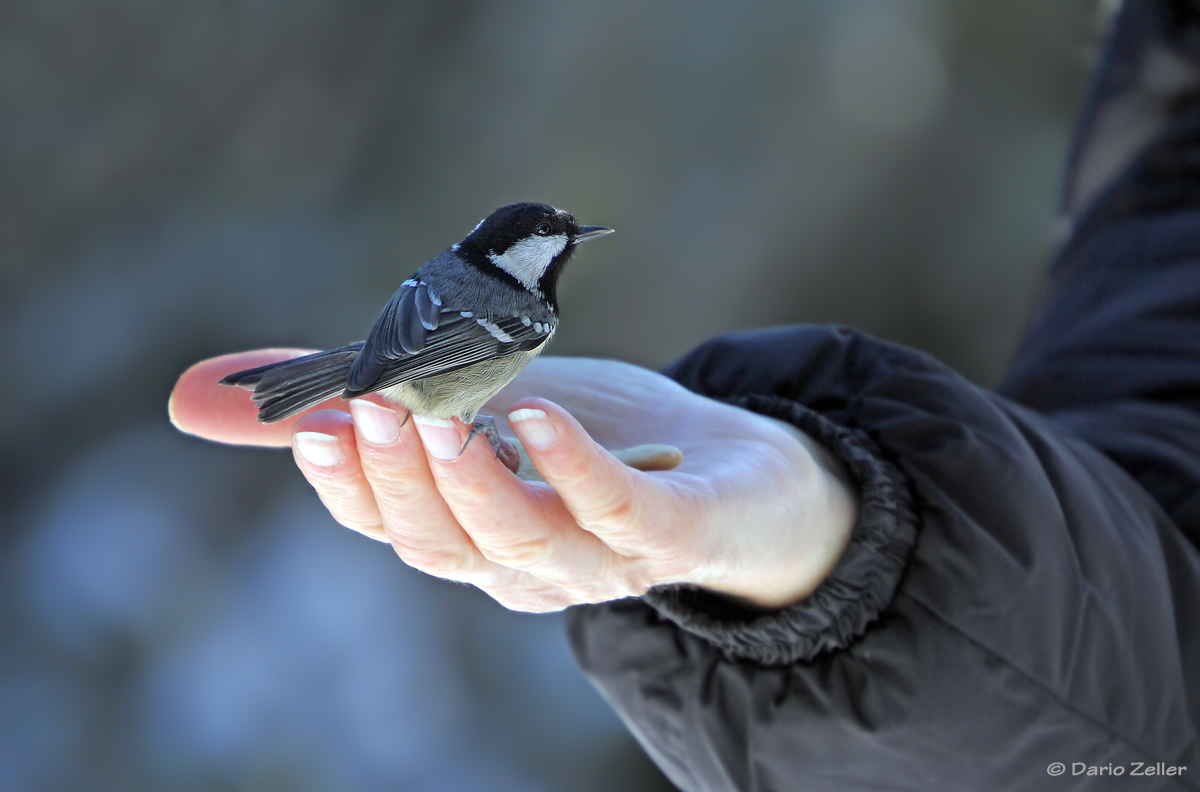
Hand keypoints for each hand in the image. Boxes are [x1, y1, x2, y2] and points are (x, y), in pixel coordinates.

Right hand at [171, 352, 857, 610]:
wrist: (736, 471)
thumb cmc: (592, 445)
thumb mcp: (469, 404)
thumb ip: (353, 399)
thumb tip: (190, 397)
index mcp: (477, 542)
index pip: (395, 530)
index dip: (348, 490)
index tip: (309, 430)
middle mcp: (529, 566)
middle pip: (445, 545)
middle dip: (395, 481)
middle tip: (358, 411)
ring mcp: (600, 556)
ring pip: (518, 542)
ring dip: (464, 481)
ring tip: (426, 415)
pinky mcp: (669, 530)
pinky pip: (615, 511)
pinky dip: (570, 467)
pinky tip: (534, 414)